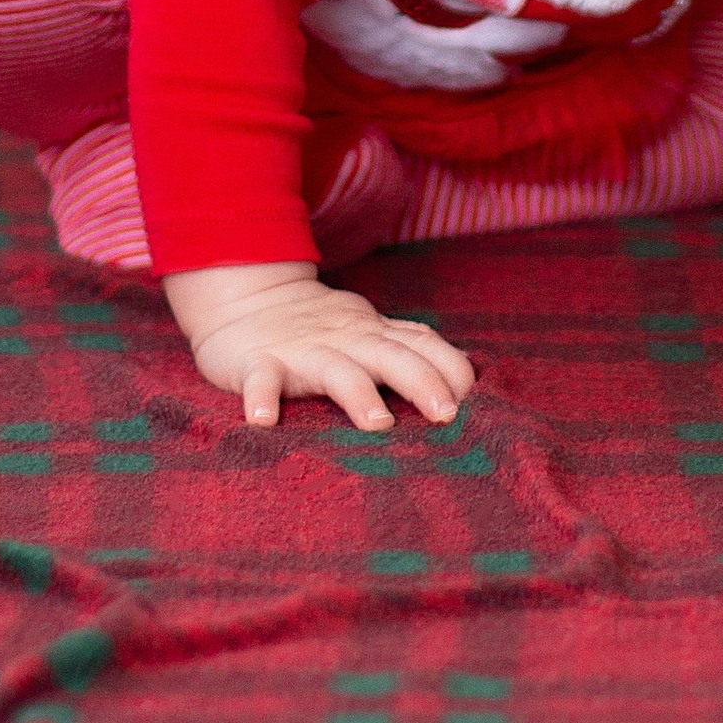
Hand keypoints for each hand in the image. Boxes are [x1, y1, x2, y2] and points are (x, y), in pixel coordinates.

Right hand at [164, 264, 476, 430]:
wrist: (248, 298)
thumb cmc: (321, 329)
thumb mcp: (370, 332)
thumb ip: (411, 349)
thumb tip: (466, 377)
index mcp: (374, 335)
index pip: (423, 345)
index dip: (450, 368)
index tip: (474, 397)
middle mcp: (345, 341)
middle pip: (390, 356)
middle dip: (421, 381)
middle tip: (447, 414)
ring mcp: (301, 351)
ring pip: (334, 370)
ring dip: (357, 394)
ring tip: (378, 423)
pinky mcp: (256, 362)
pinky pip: (260, 379)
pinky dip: (261, 398)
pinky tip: (264, 421)